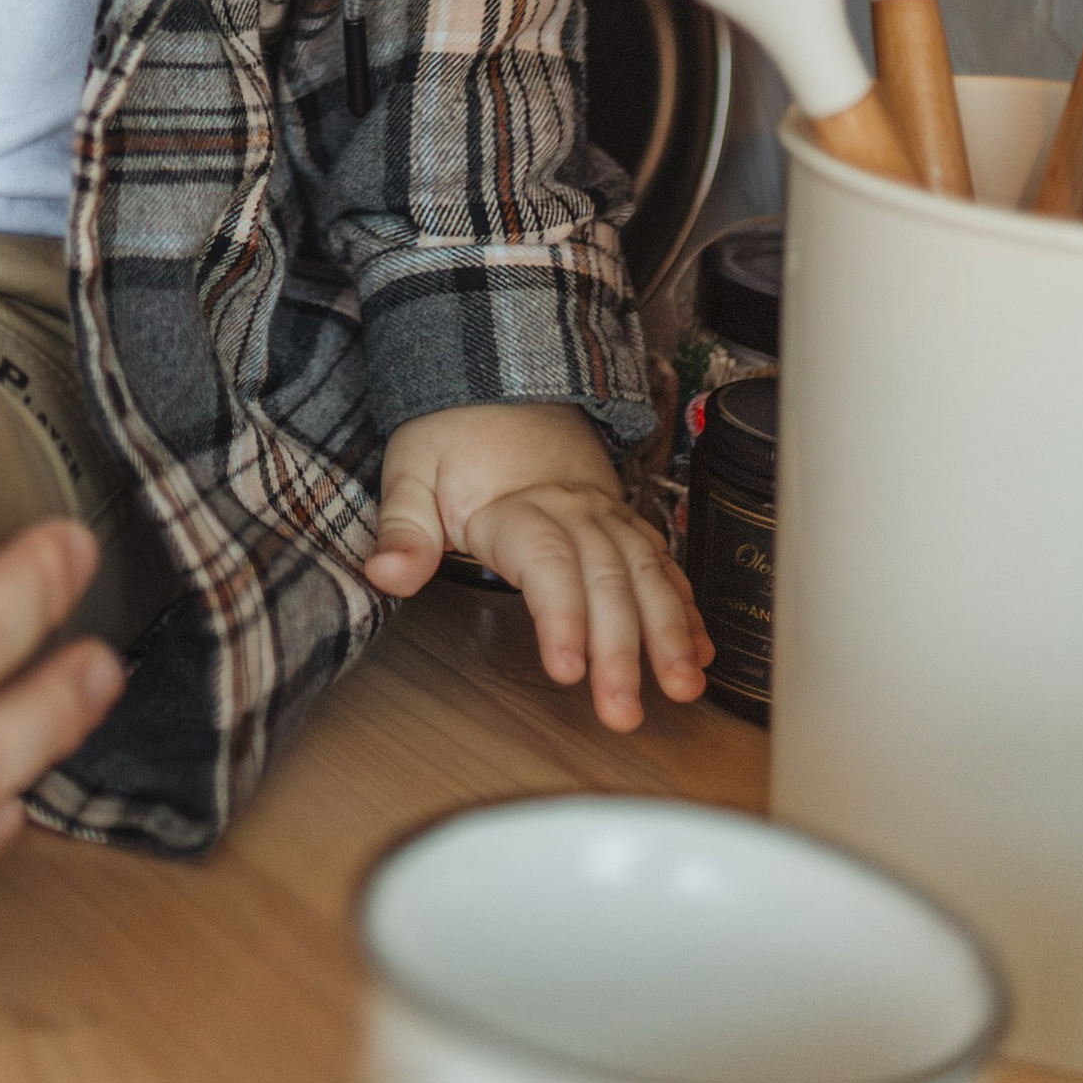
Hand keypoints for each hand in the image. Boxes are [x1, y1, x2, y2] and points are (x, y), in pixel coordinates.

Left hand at [365, 400, 708, 731]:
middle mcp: (572, 508)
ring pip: (646, 571)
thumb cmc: (450, 431)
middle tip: (624, 712)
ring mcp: (604, 512)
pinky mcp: (621, 518)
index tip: (567, 670)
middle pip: (605, 579)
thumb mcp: (410, 469)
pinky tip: (700, 652)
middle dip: (621, 649)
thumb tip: (383, 576)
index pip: (546, 563)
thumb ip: (402, 529)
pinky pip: (661, 561)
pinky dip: (685, 606)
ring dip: (669, 631)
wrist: (496, 370)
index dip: (561, 618)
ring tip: (683, 687)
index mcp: (516, 503)